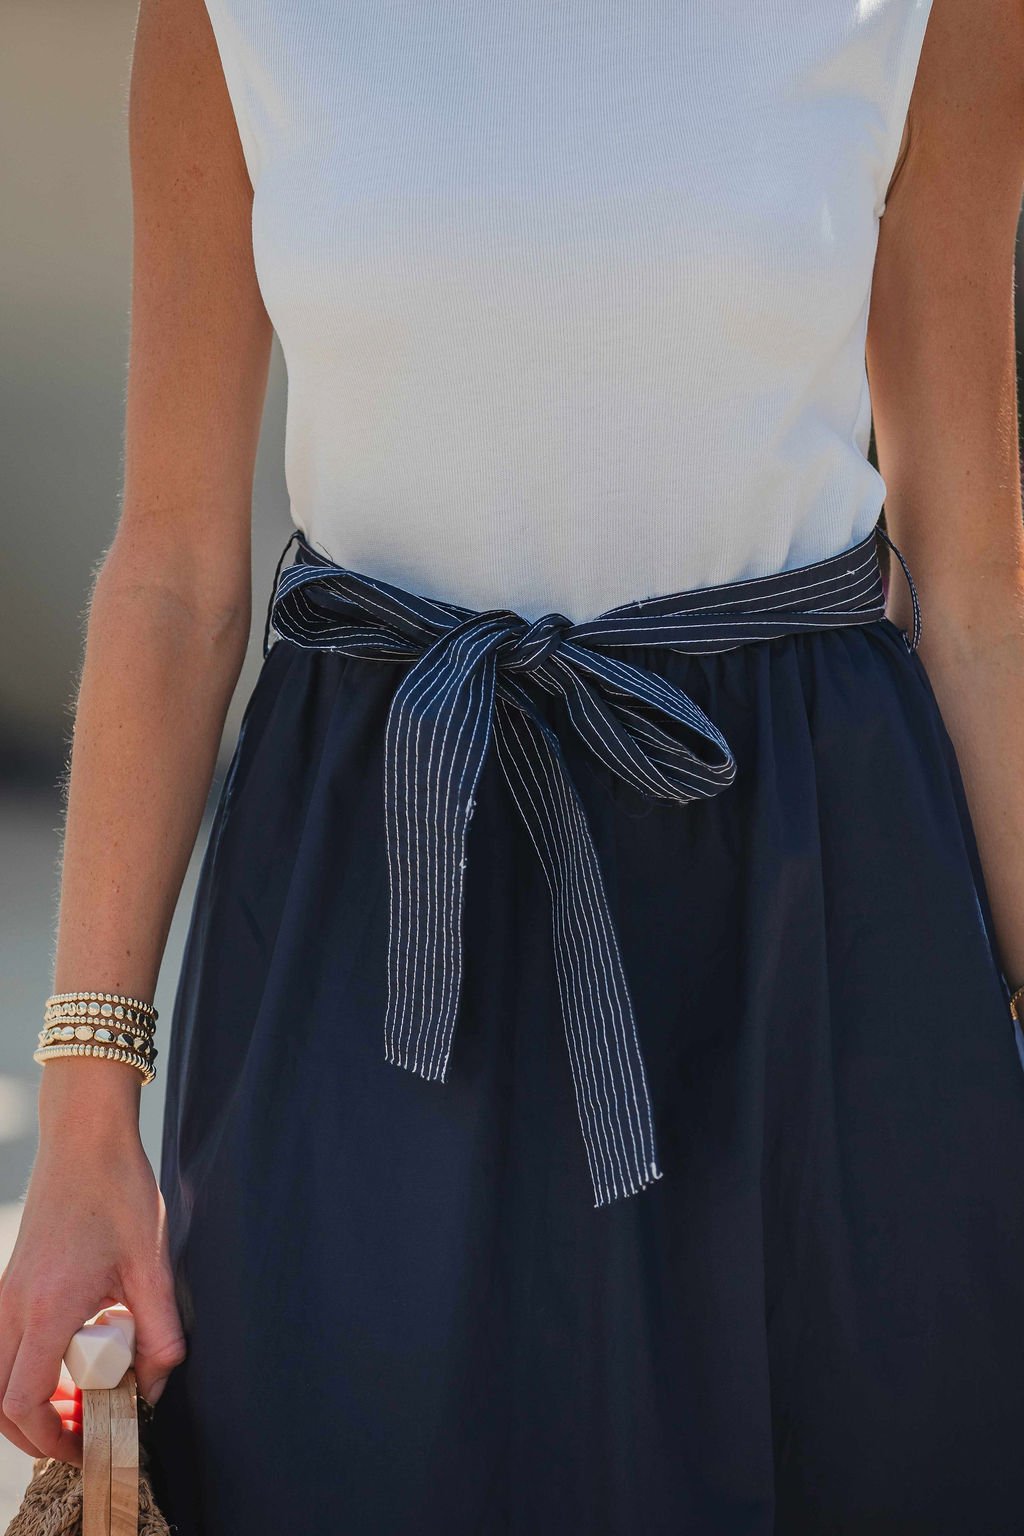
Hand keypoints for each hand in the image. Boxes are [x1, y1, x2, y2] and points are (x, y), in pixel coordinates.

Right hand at [0, 1119, 186, 1465]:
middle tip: (86, 1430)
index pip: (24, 1402)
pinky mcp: (13, 1280)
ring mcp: (7, 1292)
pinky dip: (28, 1367)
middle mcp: (14, 1306)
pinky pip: (7, 1343)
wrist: (85, 1136)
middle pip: (0, 1401)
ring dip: (31, 1400)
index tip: (87, 1445)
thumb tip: (158, 1383)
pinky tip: (75, 1354)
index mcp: (46, 1308)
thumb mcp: (152, 1263)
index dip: (52, 1438)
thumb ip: (160, 1331)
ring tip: (84, 1396)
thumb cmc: (117, 1190)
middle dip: (38, 1429)